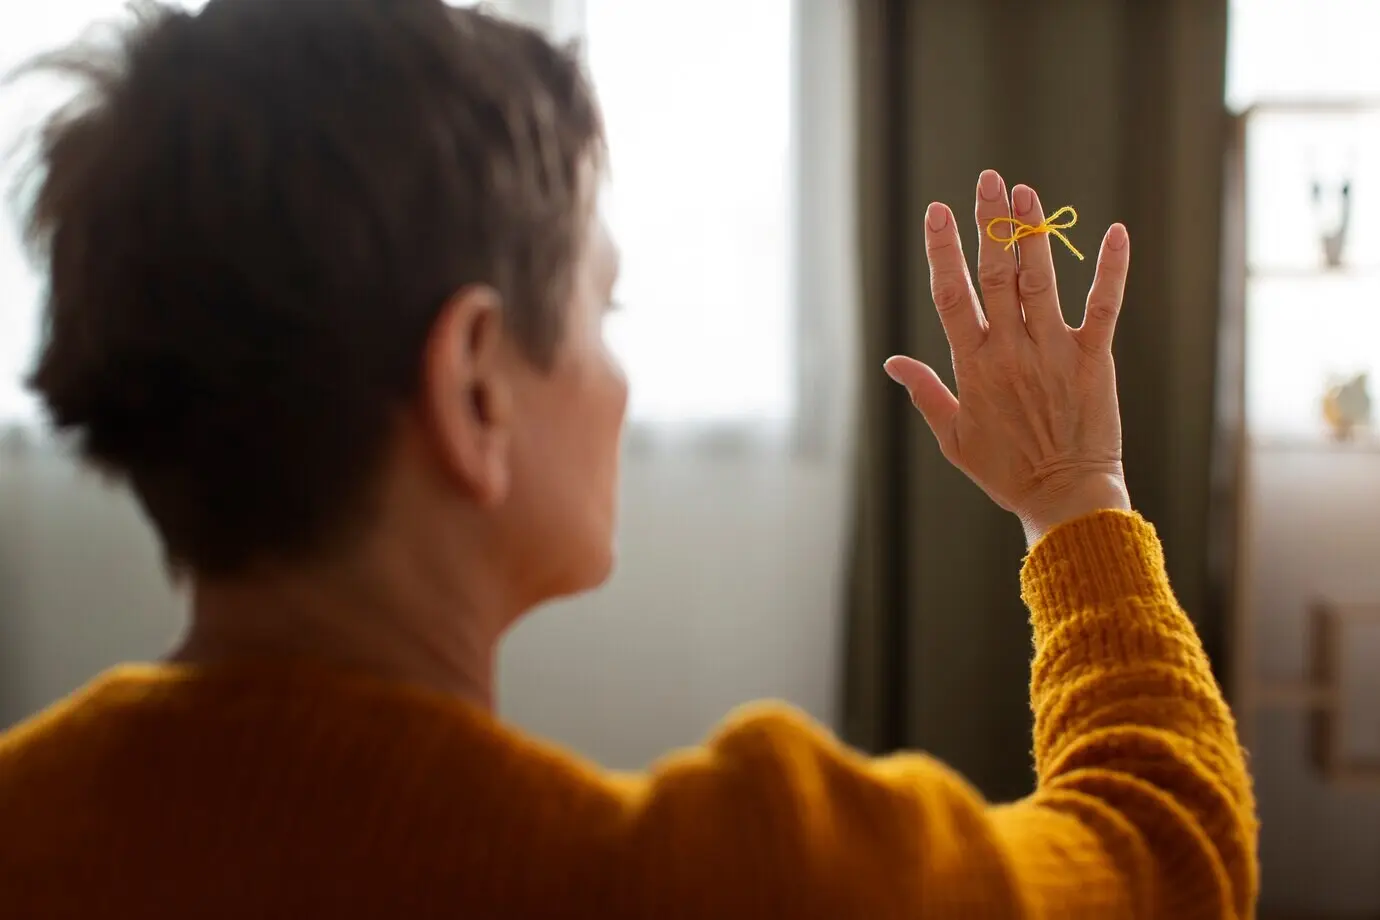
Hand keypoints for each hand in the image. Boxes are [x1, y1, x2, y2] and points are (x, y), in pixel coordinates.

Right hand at [885, 170, 1131, 543]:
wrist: (1065, 498)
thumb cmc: (1005, 471)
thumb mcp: (953, 437)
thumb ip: (926, 393)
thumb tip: (893, 360)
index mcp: (974, 366)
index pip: (951, 296)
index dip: (942, 250)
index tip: (936, 211)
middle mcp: (1011, 350)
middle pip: (995, 274)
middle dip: (989, 223)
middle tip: (988, 180)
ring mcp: (1054, 351)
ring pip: (1040, 280)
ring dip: (1032, 234)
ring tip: (1026, 193)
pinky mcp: (1094, 359)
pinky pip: (1104, 306)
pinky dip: (1110, 269)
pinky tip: (1114, 231)